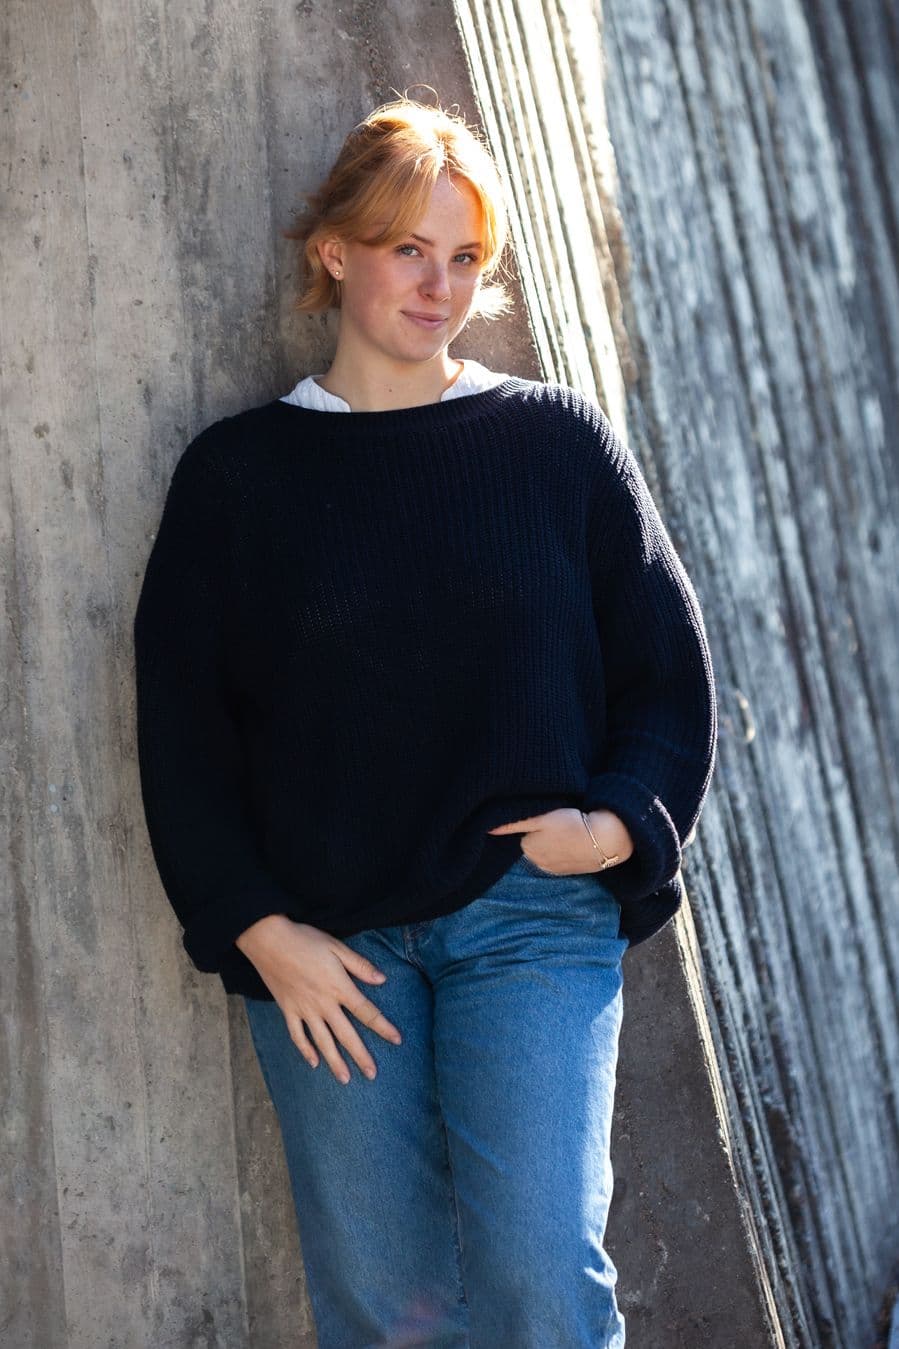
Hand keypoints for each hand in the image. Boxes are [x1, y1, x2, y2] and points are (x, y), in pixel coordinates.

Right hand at [236, 915, 401, 1083]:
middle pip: (346, 1034)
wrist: (268, 940)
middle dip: (361, 1055)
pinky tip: (313, 1063)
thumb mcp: (337, 947)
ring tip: (346, 1079)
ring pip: (322, 1041)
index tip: (397, 1040)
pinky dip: (305, 1050)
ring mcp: (304, 1009)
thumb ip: (360, 965)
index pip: (366, 1011)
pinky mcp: (287, 1010)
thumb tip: (382, 979)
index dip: (383, 1026)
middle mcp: (323, 1004)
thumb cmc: (305, 939)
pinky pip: (297, 1035)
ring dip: (335, 1062)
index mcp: (339, 987)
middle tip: (372, 1074)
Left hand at [487, 807, 633, 873]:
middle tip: (554, 821)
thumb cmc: (572, 824)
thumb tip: (488, 828)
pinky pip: (560, 858)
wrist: (606, 839)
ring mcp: (555, 869)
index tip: (541, 815)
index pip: (520, 834)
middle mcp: (539, 864)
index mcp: (528, 849)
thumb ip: (514, 823)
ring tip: (565, 830)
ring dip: (551, 843)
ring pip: (546, 851)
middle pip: (532, 844)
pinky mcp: (570, 870)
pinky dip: (563, 851)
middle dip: (538, 835)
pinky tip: (572, 840)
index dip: (530, 823)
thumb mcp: (541, 819)